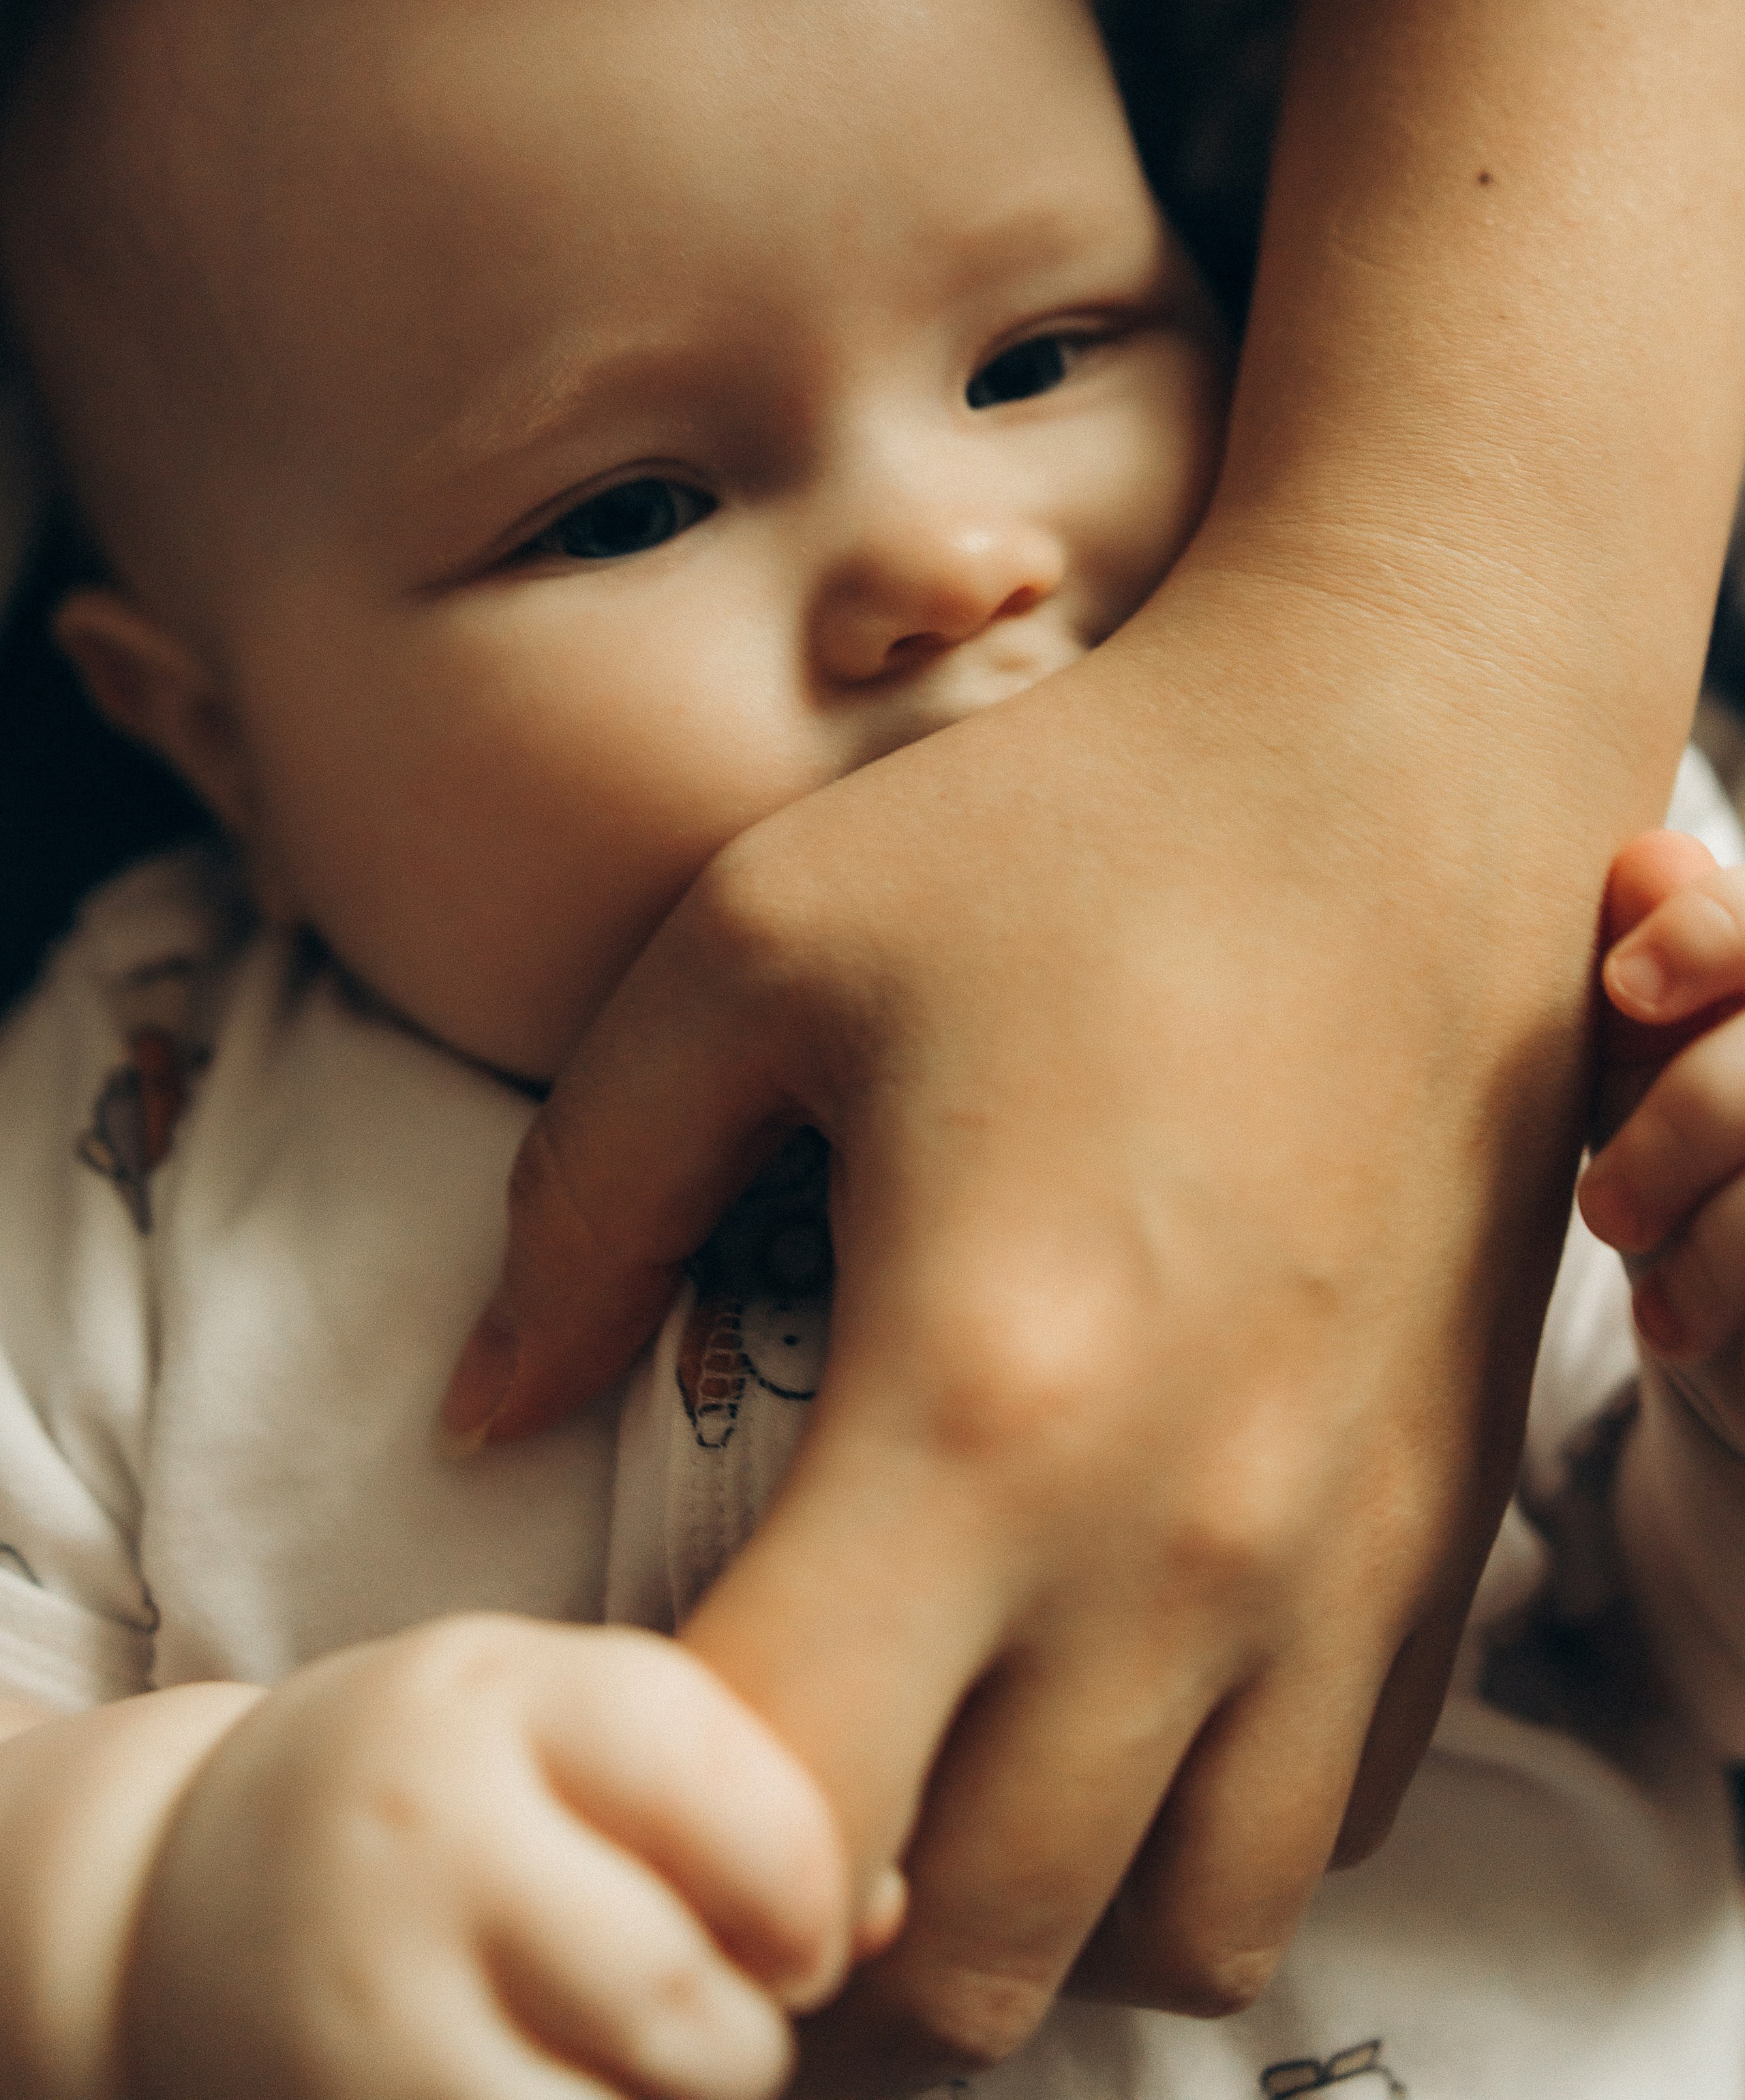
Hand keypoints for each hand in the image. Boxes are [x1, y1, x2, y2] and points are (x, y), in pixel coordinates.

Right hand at [124, 1619, 846, 2099]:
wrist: (174, 1893)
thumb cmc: (438, 1787)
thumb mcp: (556, 1719)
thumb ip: (723, 1784)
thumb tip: (895, 1917)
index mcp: (499, 1696)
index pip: (722, 1782)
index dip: (804, 1879)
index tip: (801, 1926)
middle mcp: (426, 1838)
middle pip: (683, 1994)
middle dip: (745, 2038)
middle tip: (722, 2022)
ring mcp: (370, 2004)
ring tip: (638, 2067)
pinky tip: (570, 2086)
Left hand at [442, 551, 1610, 2084]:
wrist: (1395, 776)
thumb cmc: (1069, 835)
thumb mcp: (754, 948)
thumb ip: (585, 1201)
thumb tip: (489, 1406)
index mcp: (977, 1395)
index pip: (771, 1796)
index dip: (645, 1816)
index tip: (610, 1718)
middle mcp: (1180, 1543)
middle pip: (963, 1957)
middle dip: (809, 1917)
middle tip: (752, 1755)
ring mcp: (1342, 1566)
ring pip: (1175, 1944)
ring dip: (1017, 1907)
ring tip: (936, 1760)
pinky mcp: (1446, 1538)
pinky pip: (1317, 1825)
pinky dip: (1189, 1824)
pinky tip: (1108, 1684)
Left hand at [1579, 830, 1744, 1445]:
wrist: (1739, 1337)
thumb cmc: (1680, 1173)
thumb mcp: (1646, 1069)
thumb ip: (1649, 972)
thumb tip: (1644, 860)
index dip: (1706, 932)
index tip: (1626, 987)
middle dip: (1684, 1127)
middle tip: (1606, 1210)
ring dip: (1711, 1243)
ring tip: (1655, 1303)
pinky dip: (1721, 1290)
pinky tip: (1681, 1325)